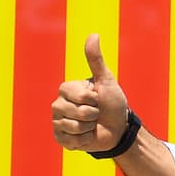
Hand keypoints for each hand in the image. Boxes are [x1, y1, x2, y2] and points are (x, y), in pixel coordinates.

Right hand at [51, 34, 129, 152]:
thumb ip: (96, 59)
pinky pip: (70, 141)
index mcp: (66, 89)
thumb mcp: (106, 80)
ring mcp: (57, 122)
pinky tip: (86, 136)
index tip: (97, 99)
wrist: (117, 129)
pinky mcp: (60, 138)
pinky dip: (84, 140)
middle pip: (77, 113)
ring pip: (74, 128)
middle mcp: (58, 104)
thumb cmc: (112, 103)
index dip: (93, 100)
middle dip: (93, 115)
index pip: (79, 96)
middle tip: (96, 114)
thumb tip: (93, 34)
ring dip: (89, 128)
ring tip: (91, 125)